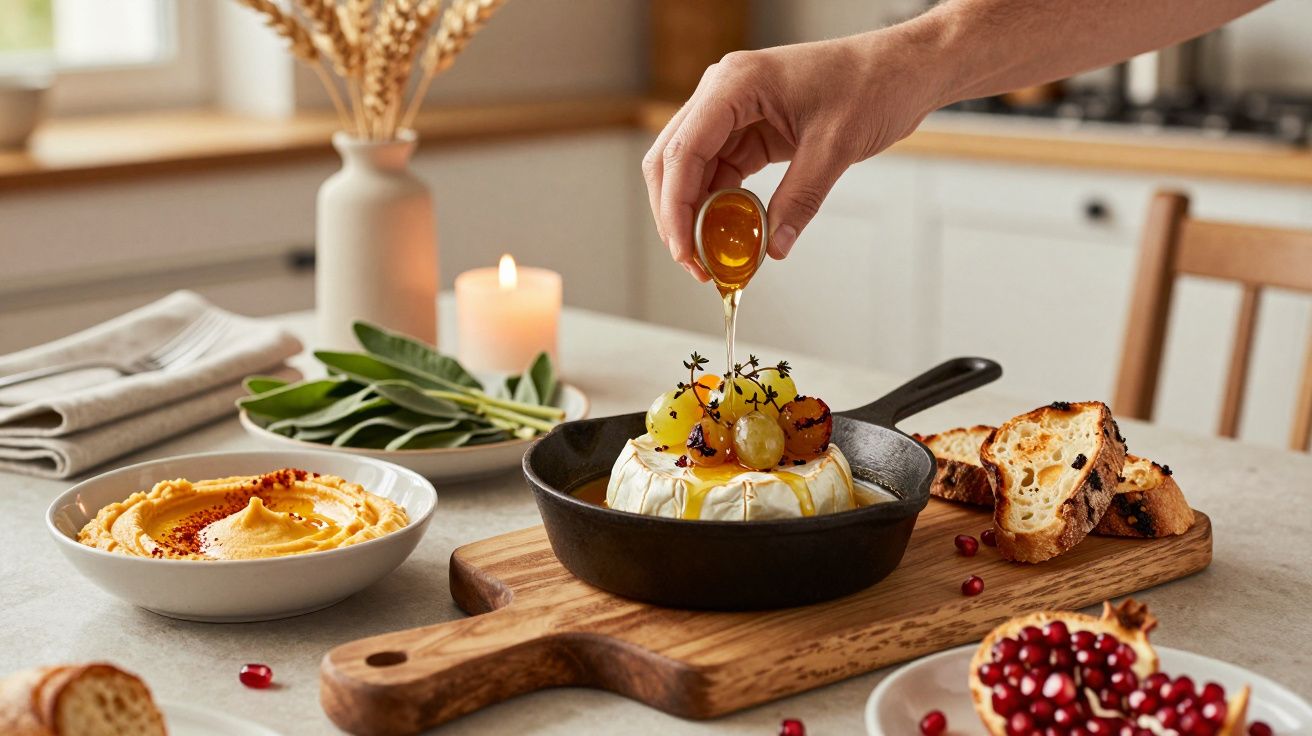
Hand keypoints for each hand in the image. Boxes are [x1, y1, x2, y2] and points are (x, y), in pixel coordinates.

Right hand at [642, 31, 943, 279]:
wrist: (905, 69)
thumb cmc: (875, 83)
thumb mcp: (834, 147)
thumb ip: (799, 199)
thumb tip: (774, 246)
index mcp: (736, 83)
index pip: (683, 150)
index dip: (676, 206)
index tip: (684, 249)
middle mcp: (725, 93)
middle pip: (673, 160)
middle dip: (677, 214)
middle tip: (693, 261)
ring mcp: (734, 111)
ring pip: (692, 170)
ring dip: (696, 214)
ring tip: (711, 256)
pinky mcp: (750, 130)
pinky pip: (722, 172)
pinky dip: (721, 205)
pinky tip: (730, 235)